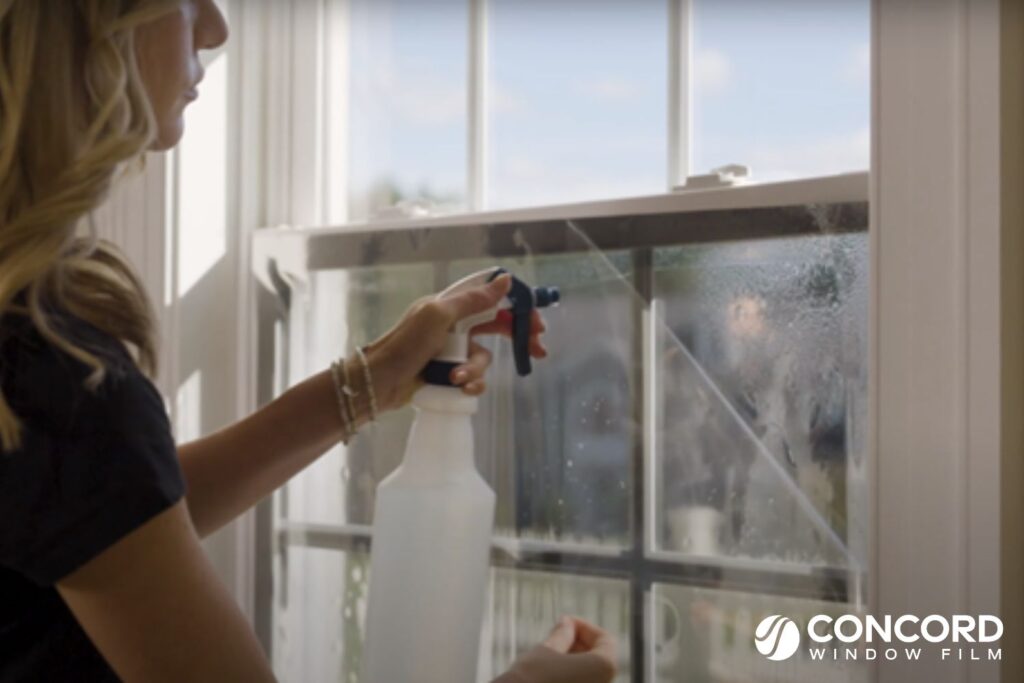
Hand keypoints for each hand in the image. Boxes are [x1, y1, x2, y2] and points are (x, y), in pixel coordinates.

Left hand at [362, 273, 547, 410]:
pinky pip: (473, 379)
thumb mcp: (439, 316)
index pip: (492, 299)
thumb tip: (505, 280)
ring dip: (475, 370)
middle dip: (516, 340)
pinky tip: (459, 388)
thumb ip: (474, 300)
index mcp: (451, 306)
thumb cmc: (404, 345)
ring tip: (458, 378)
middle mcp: (454, 326)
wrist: (378, 383)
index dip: (517, 306)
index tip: (536, 320)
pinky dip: (470, 384)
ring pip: (484, 358)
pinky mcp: (448, 374)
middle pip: (496, 328)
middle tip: (537, 351)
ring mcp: (451, 351)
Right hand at [495, 616, 617, 682]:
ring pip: (589, 672)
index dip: (584, 626)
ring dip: (572, 658)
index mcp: (605, 668)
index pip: (605, 639)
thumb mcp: (547, 649)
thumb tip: (566, 623)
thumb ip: (562, 634)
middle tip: (554, 634)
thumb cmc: (532, 678)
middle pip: (599, 657)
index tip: (563, 622)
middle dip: (578, 642)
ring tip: (548, 652)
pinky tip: (548, 670)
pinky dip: (569, 674)